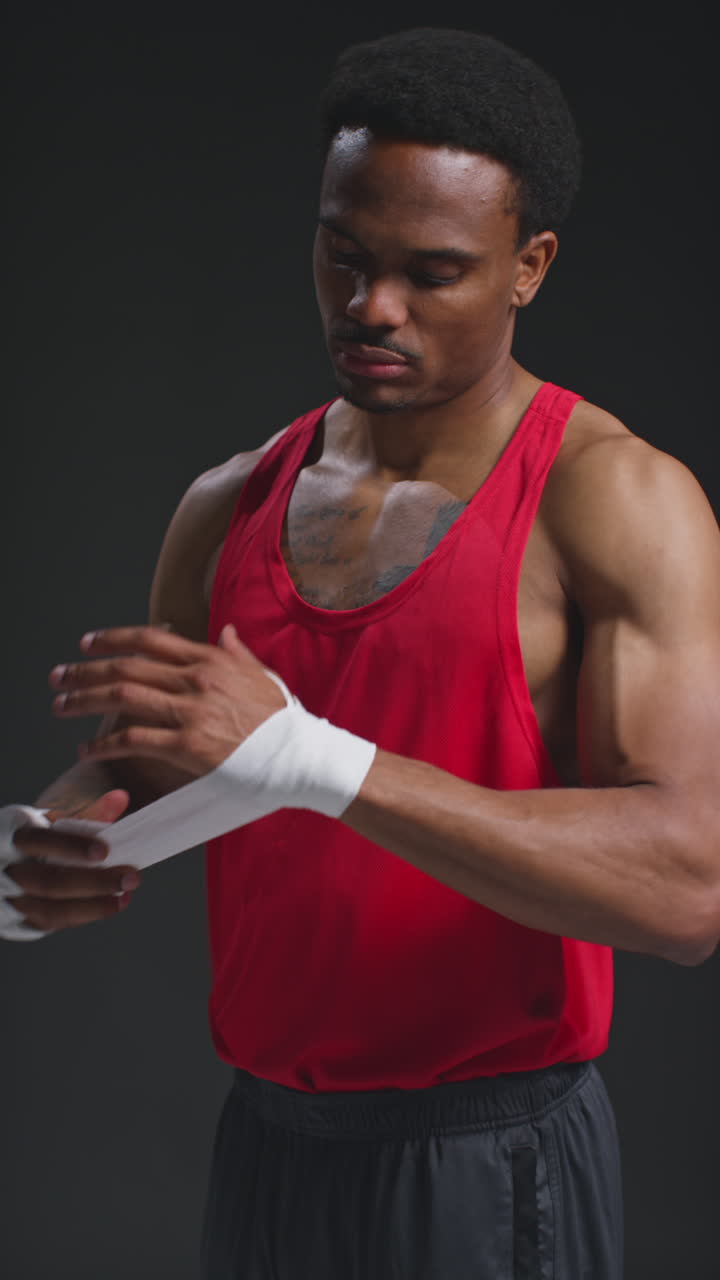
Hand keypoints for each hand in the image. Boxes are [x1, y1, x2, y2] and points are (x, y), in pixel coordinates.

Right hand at [8, 790, 140, 931]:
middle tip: (131, 877)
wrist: (10, 860)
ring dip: (93, 906)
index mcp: (13, 837)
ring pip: (50, 910)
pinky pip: (53, 923)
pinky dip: (86, 915)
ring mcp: (11, 899)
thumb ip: (88, 812)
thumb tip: (120, 798)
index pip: (38, 841)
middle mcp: (7, 871)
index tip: (104, 851)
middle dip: (93, 882)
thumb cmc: (40, 835)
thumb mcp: (56, 819)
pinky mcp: (21, 919)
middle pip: (48, 882)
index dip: (70, 846)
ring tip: (125, 896)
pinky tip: (114, 903)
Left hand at [49, 623, 286, 778]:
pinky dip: (103, 744)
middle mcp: (197, 679)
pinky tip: (87, 750)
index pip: (150, 639)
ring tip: (61, 708)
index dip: (113, 638)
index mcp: (212, 659)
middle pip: (127, 666)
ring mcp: (192, 711)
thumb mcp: (263, 675)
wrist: (303, 755)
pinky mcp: (189, 746)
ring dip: (85, 701)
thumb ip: (238, 652)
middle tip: (58, 678)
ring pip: (123, 697)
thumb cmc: (284, 720)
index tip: (87, 644)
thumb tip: (226, 630)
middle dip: (85, 671)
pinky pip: (134, 739)